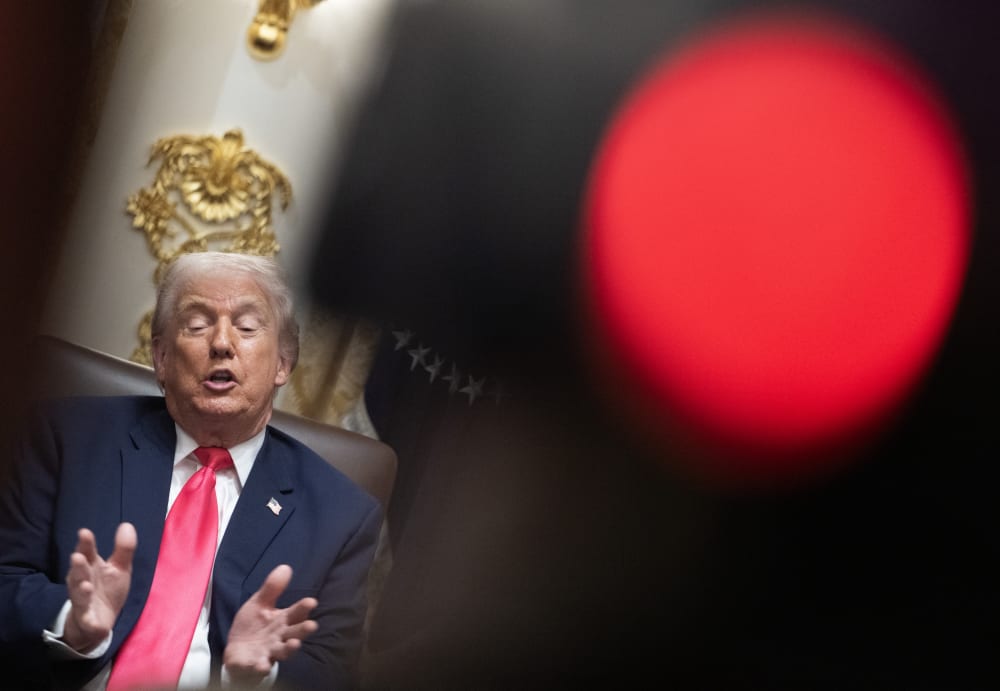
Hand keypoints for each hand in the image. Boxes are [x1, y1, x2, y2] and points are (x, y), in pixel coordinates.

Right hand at [63, 522, 135, 651]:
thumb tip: (127, 524)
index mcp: (91, 568)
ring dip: (81, 591)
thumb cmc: (107, 590)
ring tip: (85, 585)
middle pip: (79, 574)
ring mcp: (83, 603)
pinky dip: (86, 619)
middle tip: (77, 556)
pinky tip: (87, 617)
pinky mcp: (87, 621)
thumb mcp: (119, 568)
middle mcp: (82, 583)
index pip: (87, 554)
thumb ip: (123, 548)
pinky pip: (86, 620)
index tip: (84, 532)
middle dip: (78, 566)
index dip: (85, 544)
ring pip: (79, 596)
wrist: (97, 624)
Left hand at [223, 565, 318, 684]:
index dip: (303, 608)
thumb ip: (272, 589)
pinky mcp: (256, 664)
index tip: (311, 601)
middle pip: (294, 633)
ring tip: (294, 644)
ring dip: (289, 649)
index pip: (296, 613)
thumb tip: (285, 566)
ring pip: (283, 651)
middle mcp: (280, 637)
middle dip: (303, 630)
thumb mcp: (259, 604)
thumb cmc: (254, 626)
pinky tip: (263, 665)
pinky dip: (262, 667)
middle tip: (311, 625)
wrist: (238, 651)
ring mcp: (269, 652)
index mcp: (282, 621)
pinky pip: (260, 666)